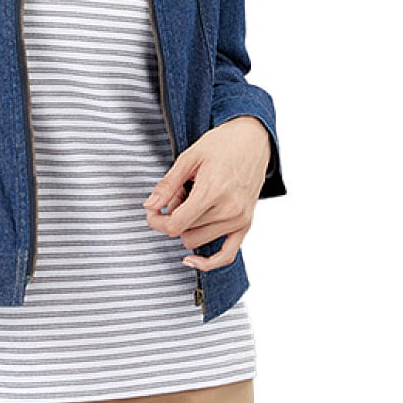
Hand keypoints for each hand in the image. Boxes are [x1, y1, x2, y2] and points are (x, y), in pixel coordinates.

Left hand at [141, 116, 270, 269]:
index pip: (176, 224)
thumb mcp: (189, 157)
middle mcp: (229, 210)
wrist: (252, 140)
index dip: (157, 221)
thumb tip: (150, 205)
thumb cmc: (222, 145)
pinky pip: (226, 256)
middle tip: (180, 193)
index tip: (152, 211)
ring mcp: (239, 220)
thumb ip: (168, 184)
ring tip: (194, 202)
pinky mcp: (245, 225)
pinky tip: (193, 259)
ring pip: (198, 241)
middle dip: (175, 215)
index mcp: (213, 191)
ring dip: (189, 226)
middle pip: (184, 232)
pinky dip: (208, 262)